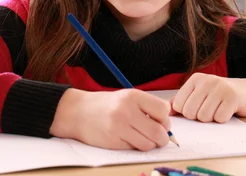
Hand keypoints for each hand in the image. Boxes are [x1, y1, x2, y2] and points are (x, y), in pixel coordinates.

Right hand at [50, 88, 171, 150]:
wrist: (78, 112)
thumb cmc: (107, 105)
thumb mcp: (127, 97)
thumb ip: (147, 107)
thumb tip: (168, 126)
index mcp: (133, 96)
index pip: (163, 110)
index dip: (165, 119)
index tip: (160, 122)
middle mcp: (126, 110)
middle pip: (159, 131)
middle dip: (162, 137)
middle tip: (158, 136)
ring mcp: (119, 127)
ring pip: (148, 144)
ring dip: (150, 144)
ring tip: (142, 137)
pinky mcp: (113, 141)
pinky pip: (135, 149)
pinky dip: (136, 146)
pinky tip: (128, 139)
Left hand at [170, 73, 245, 122]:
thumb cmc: (222, 95)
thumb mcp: (201, 94)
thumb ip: (184, 100)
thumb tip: (167, 112)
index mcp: (195, 79)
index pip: (178, 105)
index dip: (187, 113)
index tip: (199, 108)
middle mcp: (207, 81)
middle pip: (190, 112)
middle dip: (199, 117)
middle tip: (211, 109)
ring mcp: (220, 88)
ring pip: (204, 117)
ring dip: (212, 119)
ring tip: (219, 108)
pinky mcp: (233, 98)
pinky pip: (219, 118)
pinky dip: (223, 119)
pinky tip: (228, 110)